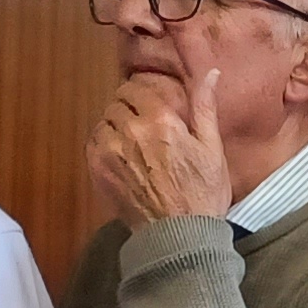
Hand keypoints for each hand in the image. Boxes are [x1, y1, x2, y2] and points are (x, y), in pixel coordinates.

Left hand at [88, 62, 233, 227]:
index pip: (137, 87)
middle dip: (131, 108)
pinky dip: (105, 143)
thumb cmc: (202, 194)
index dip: (144, 93)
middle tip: (146, 125)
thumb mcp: (213, 148)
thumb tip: (209, 72)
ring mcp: (111, 150)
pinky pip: (94, 141)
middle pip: (118, 102)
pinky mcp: (98, 169)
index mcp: (162, 120)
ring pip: (105, 120)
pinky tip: (123, 157)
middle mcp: (131, 130)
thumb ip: (204, 106)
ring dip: (116, 125)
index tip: (152, 102)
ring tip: (134, 143)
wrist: (179, 236)